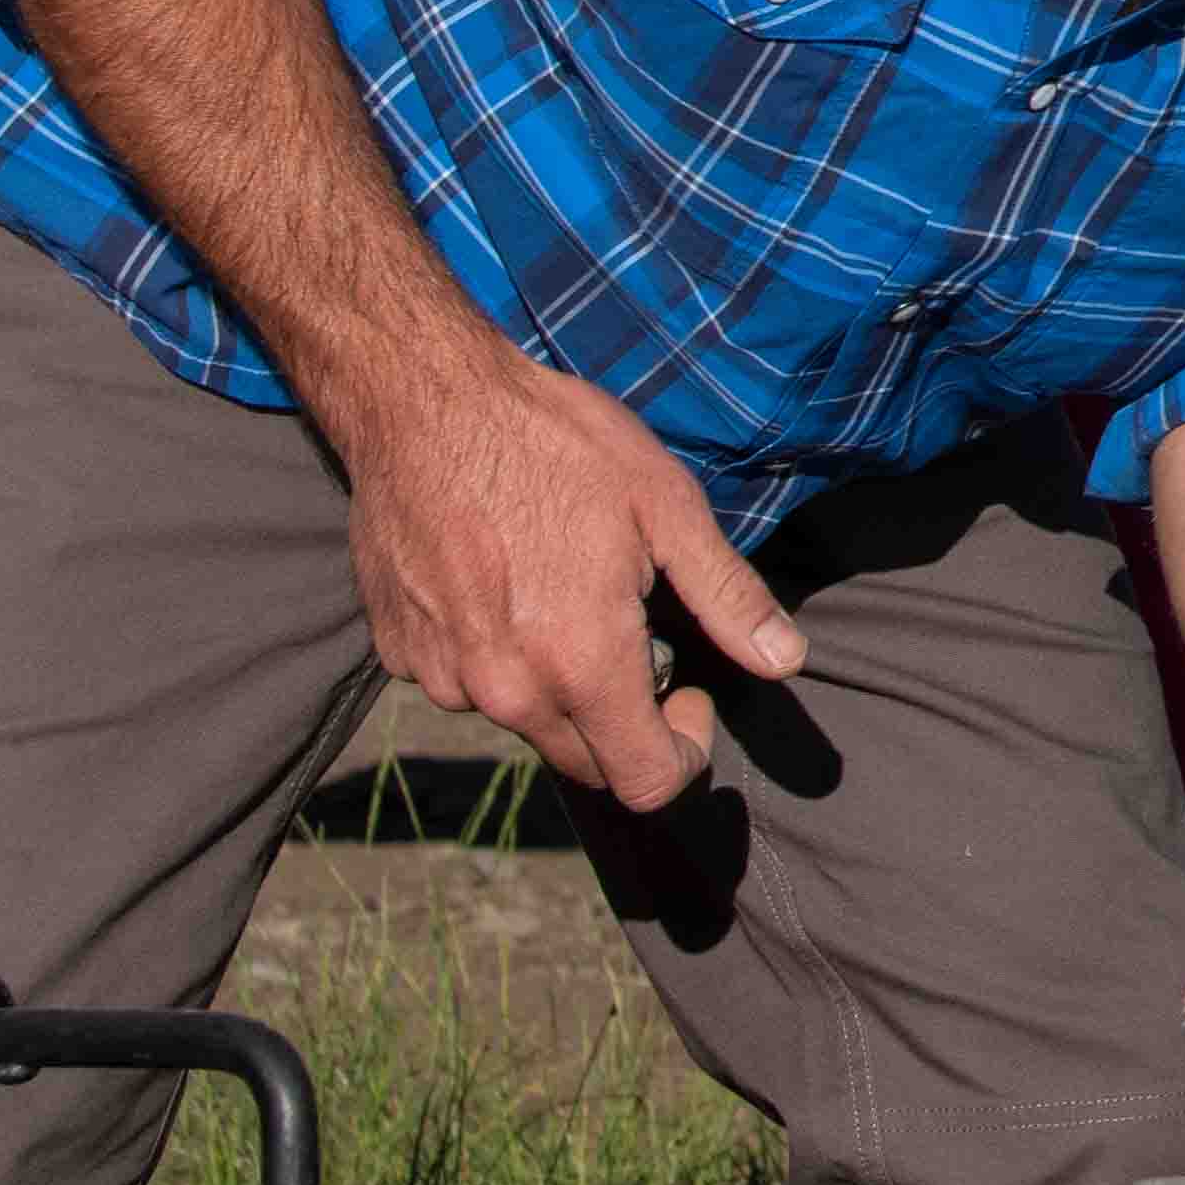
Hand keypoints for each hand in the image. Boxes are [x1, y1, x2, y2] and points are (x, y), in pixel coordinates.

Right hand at [334, 341, 805, 813]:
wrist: (424, 401)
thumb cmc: (554, 442)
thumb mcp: (665, 505)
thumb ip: (727, 597)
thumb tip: (785, 661)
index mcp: (582, 665)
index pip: (647, 783)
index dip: (686, 752)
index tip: (689, 689)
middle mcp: (507, 692)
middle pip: (586, 764)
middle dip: (626, 724)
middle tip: (635, 634)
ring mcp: (443, 677)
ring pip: (524, 722)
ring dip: (557, 687)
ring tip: (564, 592)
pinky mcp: (399, 654)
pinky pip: (465, 683)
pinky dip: (495, 656)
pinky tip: (502, 583)